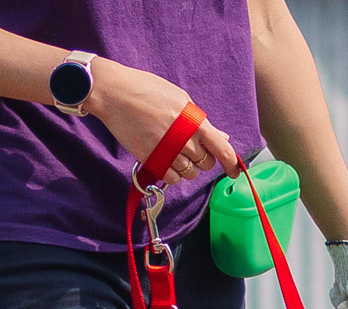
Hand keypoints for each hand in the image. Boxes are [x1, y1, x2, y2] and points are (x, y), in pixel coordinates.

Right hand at [84, 62, 237, 184]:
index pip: (222, 149)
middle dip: (205, 160)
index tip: (234, 170)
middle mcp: (184, 139)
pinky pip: (172, 179)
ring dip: (189, 168)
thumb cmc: (146, 90)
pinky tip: (169, 162)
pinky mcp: (151, 159)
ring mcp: (167, 151)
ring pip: (190, 173)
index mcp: (194, 122)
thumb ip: (201, 122)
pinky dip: (174, 175)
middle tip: (194, 150)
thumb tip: (222, 137)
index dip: (231, 163)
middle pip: (207, 163)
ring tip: (178, 153)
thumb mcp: (179, 99)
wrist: (114, 93)